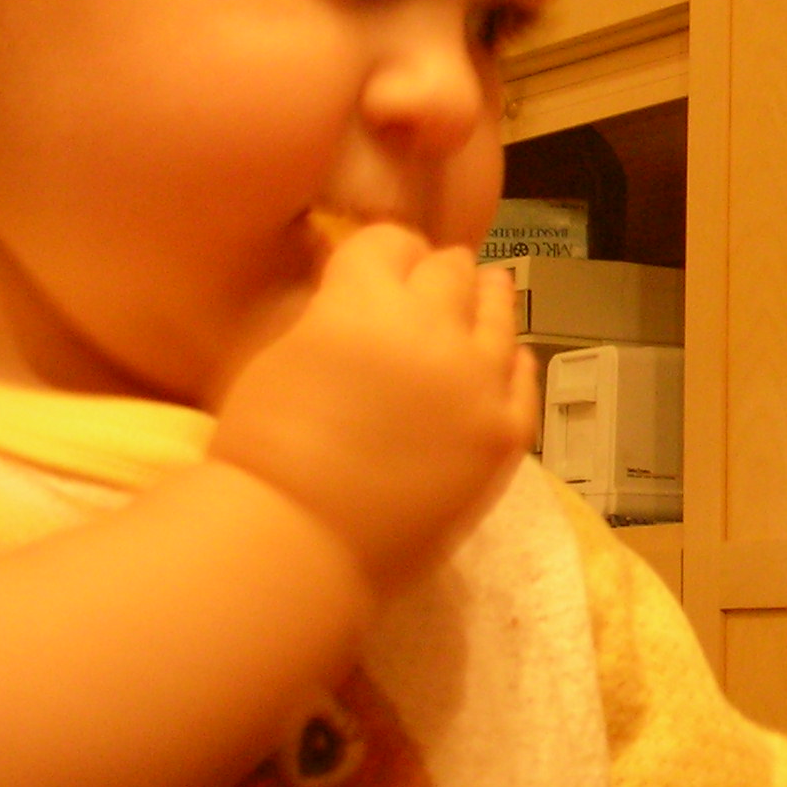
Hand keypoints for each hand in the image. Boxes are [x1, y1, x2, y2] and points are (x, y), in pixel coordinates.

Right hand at [209, 224, 531, 594]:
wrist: (296, 545)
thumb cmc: (264, 454)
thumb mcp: (279, 354)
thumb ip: (329, 310)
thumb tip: (357, 287)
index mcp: (363, 301)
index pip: (391, 241)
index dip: (383, 254)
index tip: (379, 268)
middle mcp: (431, 327)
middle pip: (450, 269)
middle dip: (432, 276)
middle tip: (424, 294)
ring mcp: (477, 379)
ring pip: (497, 309)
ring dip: (480, 302)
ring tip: (478, 301)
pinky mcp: (506, 430)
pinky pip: (522, 374)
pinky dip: (507, 362)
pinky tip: (500, 361)